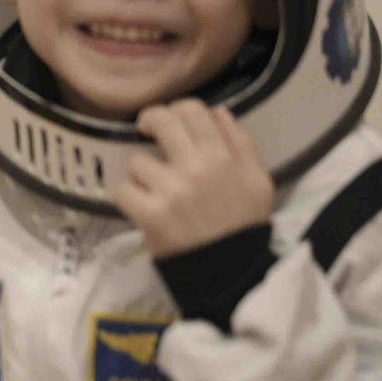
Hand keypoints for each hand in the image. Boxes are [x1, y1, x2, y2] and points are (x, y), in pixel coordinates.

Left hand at [114, 101, 274, 257]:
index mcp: (224, 156)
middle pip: (161, 122)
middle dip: (149, 122)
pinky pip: (123, 190)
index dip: (175, 109)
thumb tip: (218, 111)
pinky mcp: (150, 214)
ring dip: (142, 175)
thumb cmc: (243, 224)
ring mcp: (172, 190)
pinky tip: (143, 207)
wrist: (231, 271)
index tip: (168, 120)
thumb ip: (241, 144)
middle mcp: (197, 167)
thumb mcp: (259, 180)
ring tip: (155, 190)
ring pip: (137, 161)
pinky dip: (129, 199)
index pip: (192, 110)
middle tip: (146, 132)